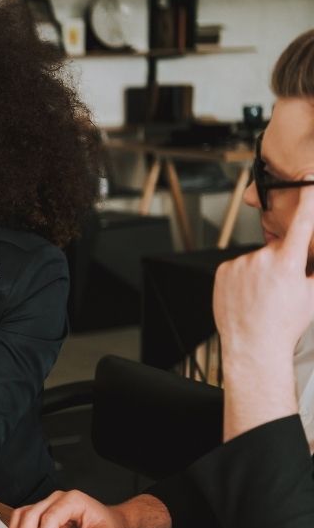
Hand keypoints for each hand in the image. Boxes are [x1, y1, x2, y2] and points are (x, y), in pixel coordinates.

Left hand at [214, 177, 313, 437]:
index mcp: (288, 262)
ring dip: (261, 270)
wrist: (252, 344)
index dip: (309, 202)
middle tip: (283, 286)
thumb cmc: (284, 323)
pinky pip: (238, 267)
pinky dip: (244, 276)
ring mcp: (240, 264)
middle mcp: (262, 258)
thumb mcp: (312, 295)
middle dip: (283, 260)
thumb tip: (310, 257)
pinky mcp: (222, 270)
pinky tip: (247, 295)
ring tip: (263, 296)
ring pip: (257, 259)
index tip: (309, 183)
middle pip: (279, 248)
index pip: (303, 224)